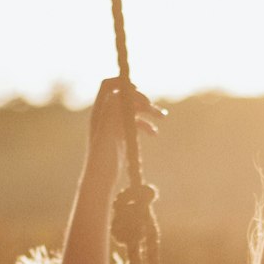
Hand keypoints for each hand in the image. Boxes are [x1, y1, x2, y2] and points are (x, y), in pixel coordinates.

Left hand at [82, 77, 164, 192]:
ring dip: (149, 111)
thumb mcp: (107, 133)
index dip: (123, 84)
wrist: (101, 179)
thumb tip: (119, 94)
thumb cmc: (102, 159)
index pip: (109, 86)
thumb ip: (111, 112)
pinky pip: (136, 124)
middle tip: (153, 108)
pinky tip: (154, 134)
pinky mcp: (122, 136)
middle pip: (125, 97)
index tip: (137, 90)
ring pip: (134, 110)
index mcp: (100, 111)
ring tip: (162, 117)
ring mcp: (115, 125)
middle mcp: (106, 115)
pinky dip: (146, 125)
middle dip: (141, 99)